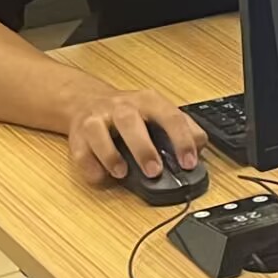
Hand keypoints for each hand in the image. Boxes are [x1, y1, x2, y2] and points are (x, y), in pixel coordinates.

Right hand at [63, 88, 205, 185]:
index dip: (181, 140)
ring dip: (110, 155)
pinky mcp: (77, 134)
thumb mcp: (160, 113)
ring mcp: (97, 118)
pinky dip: (90, 167)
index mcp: (149, 101)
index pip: (170, 117)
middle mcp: (121, 107)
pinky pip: (80, 151)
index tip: (188, 163)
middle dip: (143, 149)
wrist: (87, 100)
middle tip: (154, 172)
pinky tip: (102, 176)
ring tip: (122, 173)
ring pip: (98, 132)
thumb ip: (183, 128)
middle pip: (130, 122)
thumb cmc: (132, 113)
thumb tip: (200, 147)